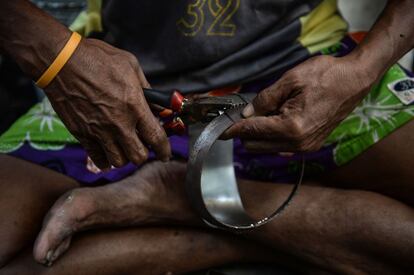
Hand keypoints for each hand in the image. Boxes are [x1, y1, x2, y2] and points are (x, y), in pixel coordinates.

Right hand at [44, 38, 170, 168]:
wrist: (61, 62)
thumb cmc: (96, 59)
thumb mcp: (130, 66)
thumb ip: (146, 88)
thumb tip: (157, 103)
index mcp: (134, 106)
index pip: (156, 138)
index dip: (164, 150)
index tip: (165, 154)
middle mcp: (118, 123)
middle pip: (138, 156)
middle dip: (144, 153)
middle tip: (142, 145)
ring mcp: (99, 131)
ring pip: (119, 161)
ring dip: (125, 156)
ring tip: (124, 146)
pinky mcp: (82, 134)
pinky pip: (97, 159)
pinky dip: (105, 160)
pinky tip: (107, 151)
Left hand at [223, 55, 373, 152]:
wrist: (355, 80)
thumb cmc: (327, 75)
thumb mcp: (290, 80)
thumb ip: (265, 99)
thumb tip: (246, 113)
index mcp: (291, 127)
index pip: (252, 131)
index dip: (233, 129)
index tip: (219, 129)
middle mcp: (298, 143)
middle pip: (255, 145)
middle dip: (245, 131)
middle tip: (243, 113)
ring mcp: (305, 147)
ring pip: (266, 148)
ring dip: (258, 134)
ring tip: (265, 111)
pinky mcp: (309, 145)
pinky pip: (280, 145)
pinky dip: (272, 135)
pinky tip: (277, 117)